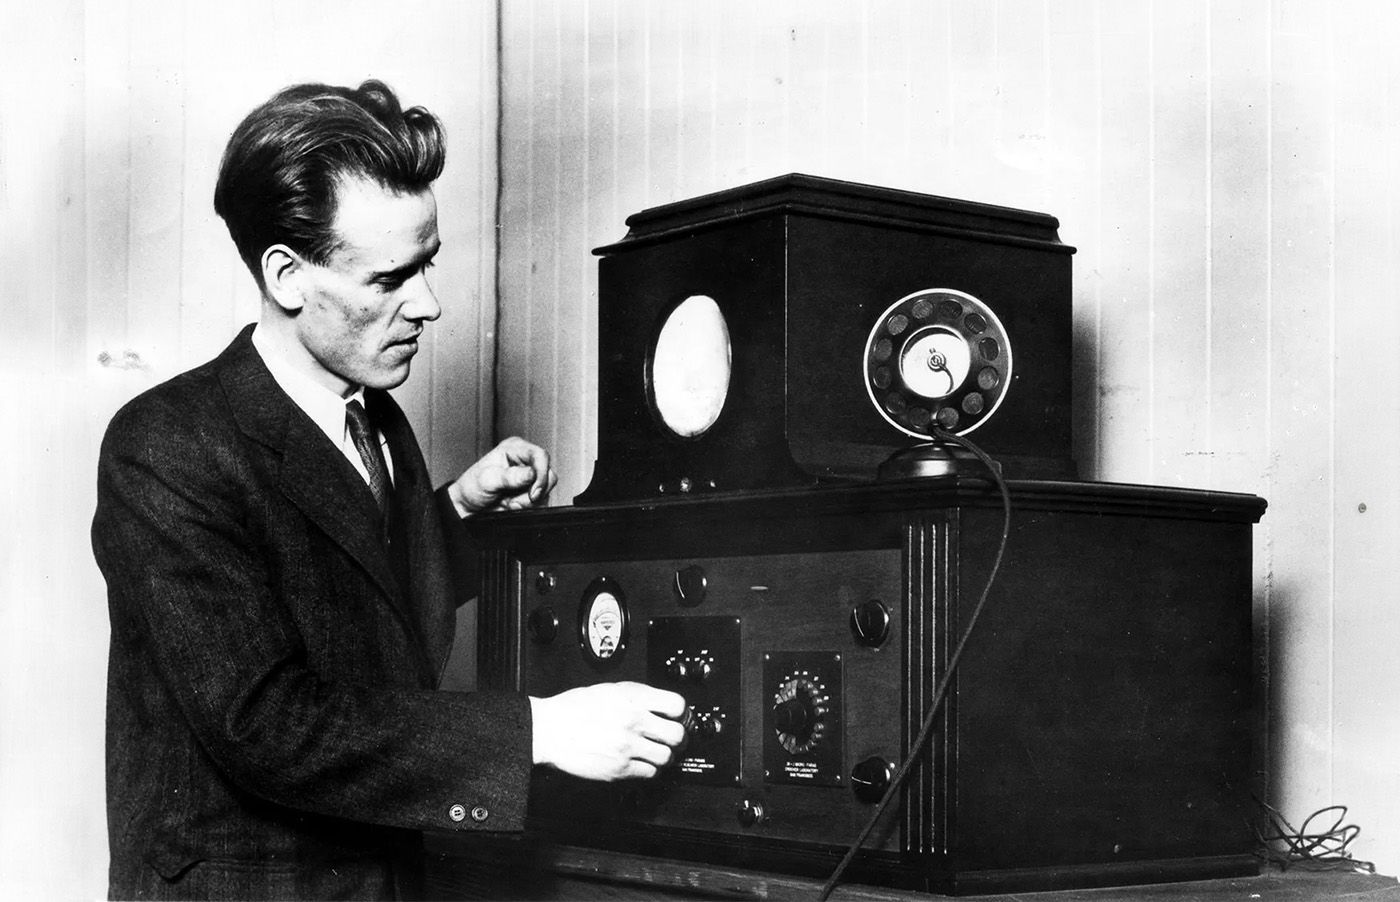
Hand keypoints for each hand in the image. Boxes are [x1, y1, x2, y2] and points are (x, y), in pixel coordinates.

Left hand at [447, 436, 557, 515]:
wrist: (469, 506)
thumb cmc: (472, 487)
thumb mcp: (487, 480)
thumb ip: (510, 476)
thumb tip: (531, 473)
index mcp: (515, 448)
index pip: (540, 455)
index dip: (541, 474)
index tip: (533, 492)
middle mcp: (525, 461)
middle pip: (549, 474)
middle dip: (533, 492)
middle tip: (514, 500)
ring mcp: (530, 478)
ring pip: (546, 491)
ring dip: (527, 502)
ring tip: (509, 502)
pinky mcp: (532, 492)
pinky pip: (543, 502)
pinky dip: (528, 508)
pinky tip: (512, 505)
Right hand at [529, 682, 687, 780]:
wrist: (548, 729)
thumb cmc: (573, 708)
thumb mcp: (609, 690)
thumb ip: (637, 697)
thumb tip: (659, 705)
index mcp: (632, 697)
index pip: (677, 705)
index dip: (681, 713)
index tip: (678, 717)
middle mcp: (633, 720)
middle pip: (677, 734)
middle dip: (678, 738)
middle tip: (672, 739)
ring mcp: (627, 746)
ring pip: (666, 757)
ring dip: (664, 756)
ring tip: (657, 752)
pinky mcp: (619, 768)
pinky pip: (649, 773)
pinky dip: (649, 769)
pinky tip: (641, 763)